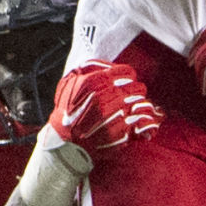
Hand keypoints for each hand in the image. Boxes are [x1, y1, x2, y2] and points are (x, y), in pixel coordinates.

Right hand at [45, 61, 162, 161]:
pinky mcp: (120, 133)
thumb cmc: (67, 108)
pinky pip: (140, 121)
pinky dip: (140, 118)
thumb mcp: (70, 81)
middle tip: (130, 93)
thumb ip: (90, 67)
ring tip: (130, 106)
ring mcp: (113, 116)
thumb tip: (111, 65)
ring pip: (141, 103)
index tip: (126, 80)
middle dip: (135, 89)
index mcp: (94, 82)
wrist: (65, 140)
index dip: (128, 75)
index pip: (127, 72)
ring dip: (138, 104)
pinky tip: (132, 118)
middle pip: (137, 87)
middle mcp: (104, 98)